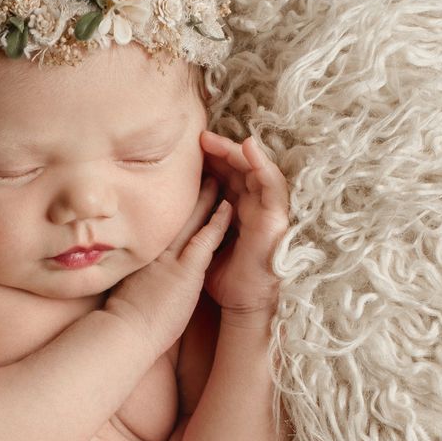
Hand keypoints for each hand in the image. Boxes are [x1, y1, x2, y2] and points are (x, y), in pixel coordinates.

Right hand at [103, 174, 231, 353]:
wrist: (124, 334)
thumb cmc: (125, 322)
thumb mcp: (127, 291)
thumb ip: (137, 279)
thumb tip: (138, 280)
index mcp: (143, 257)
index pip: (160, 227)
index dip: (170, 208)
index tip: (175, 193)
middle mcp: (156, 251)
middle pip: (175, 217)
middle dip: (188, 194)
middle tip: (199, 172)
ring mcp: (170, 259)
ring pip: (191, 221)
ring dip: (206, 199)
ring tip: (217, 179)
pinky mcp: (186, 272)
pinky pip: (205, 240)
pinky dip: (217, 222)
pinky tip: (228, 206)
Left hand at [197, 129, 290, 315]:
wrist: (242, 303)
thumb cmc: (222, 279)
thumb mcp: (201, 247)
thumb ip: (194, 228)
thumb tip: (165, 219)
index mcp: (235, 211)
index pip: (223, 178)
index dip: (209, 162)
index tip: (187, 149)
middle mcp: (252, 206)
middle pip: (238, 169)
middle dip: (220, 151)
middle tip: (200, 137)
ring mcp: (266, 209)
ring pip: (254, 170)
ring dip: (237, 152)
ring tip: (217, 139)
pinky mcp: (276, 215)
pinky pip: (272, 183)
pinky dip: (262, 163)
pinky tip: (249, 147)